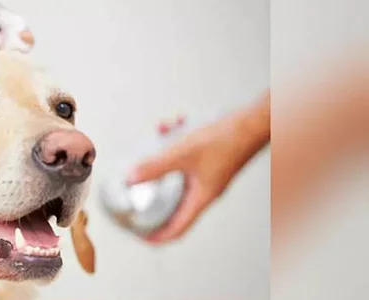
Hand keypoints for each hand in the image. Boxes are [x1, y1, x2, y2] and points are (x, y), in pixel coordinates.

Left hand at [127, 96, 269, 243]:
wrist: (252, 122)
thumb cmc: (226, 140)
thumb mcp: (183, 154)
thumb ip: (156, 166)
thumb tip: (131, 178)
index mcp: (201, 198)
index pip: (178, 229)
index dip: (158, 236)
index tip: (140, 235)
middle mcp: (204, 191)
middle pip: (174, 204)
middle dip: (152, 198)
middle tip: (134, 195)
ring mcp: (206, 175)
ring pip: (176, 174)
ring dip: (161, 160)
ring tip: (150, 144)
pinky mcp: (207, 159)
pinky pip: (184, 155)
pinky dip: (173, 141)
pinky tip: (167, 125)